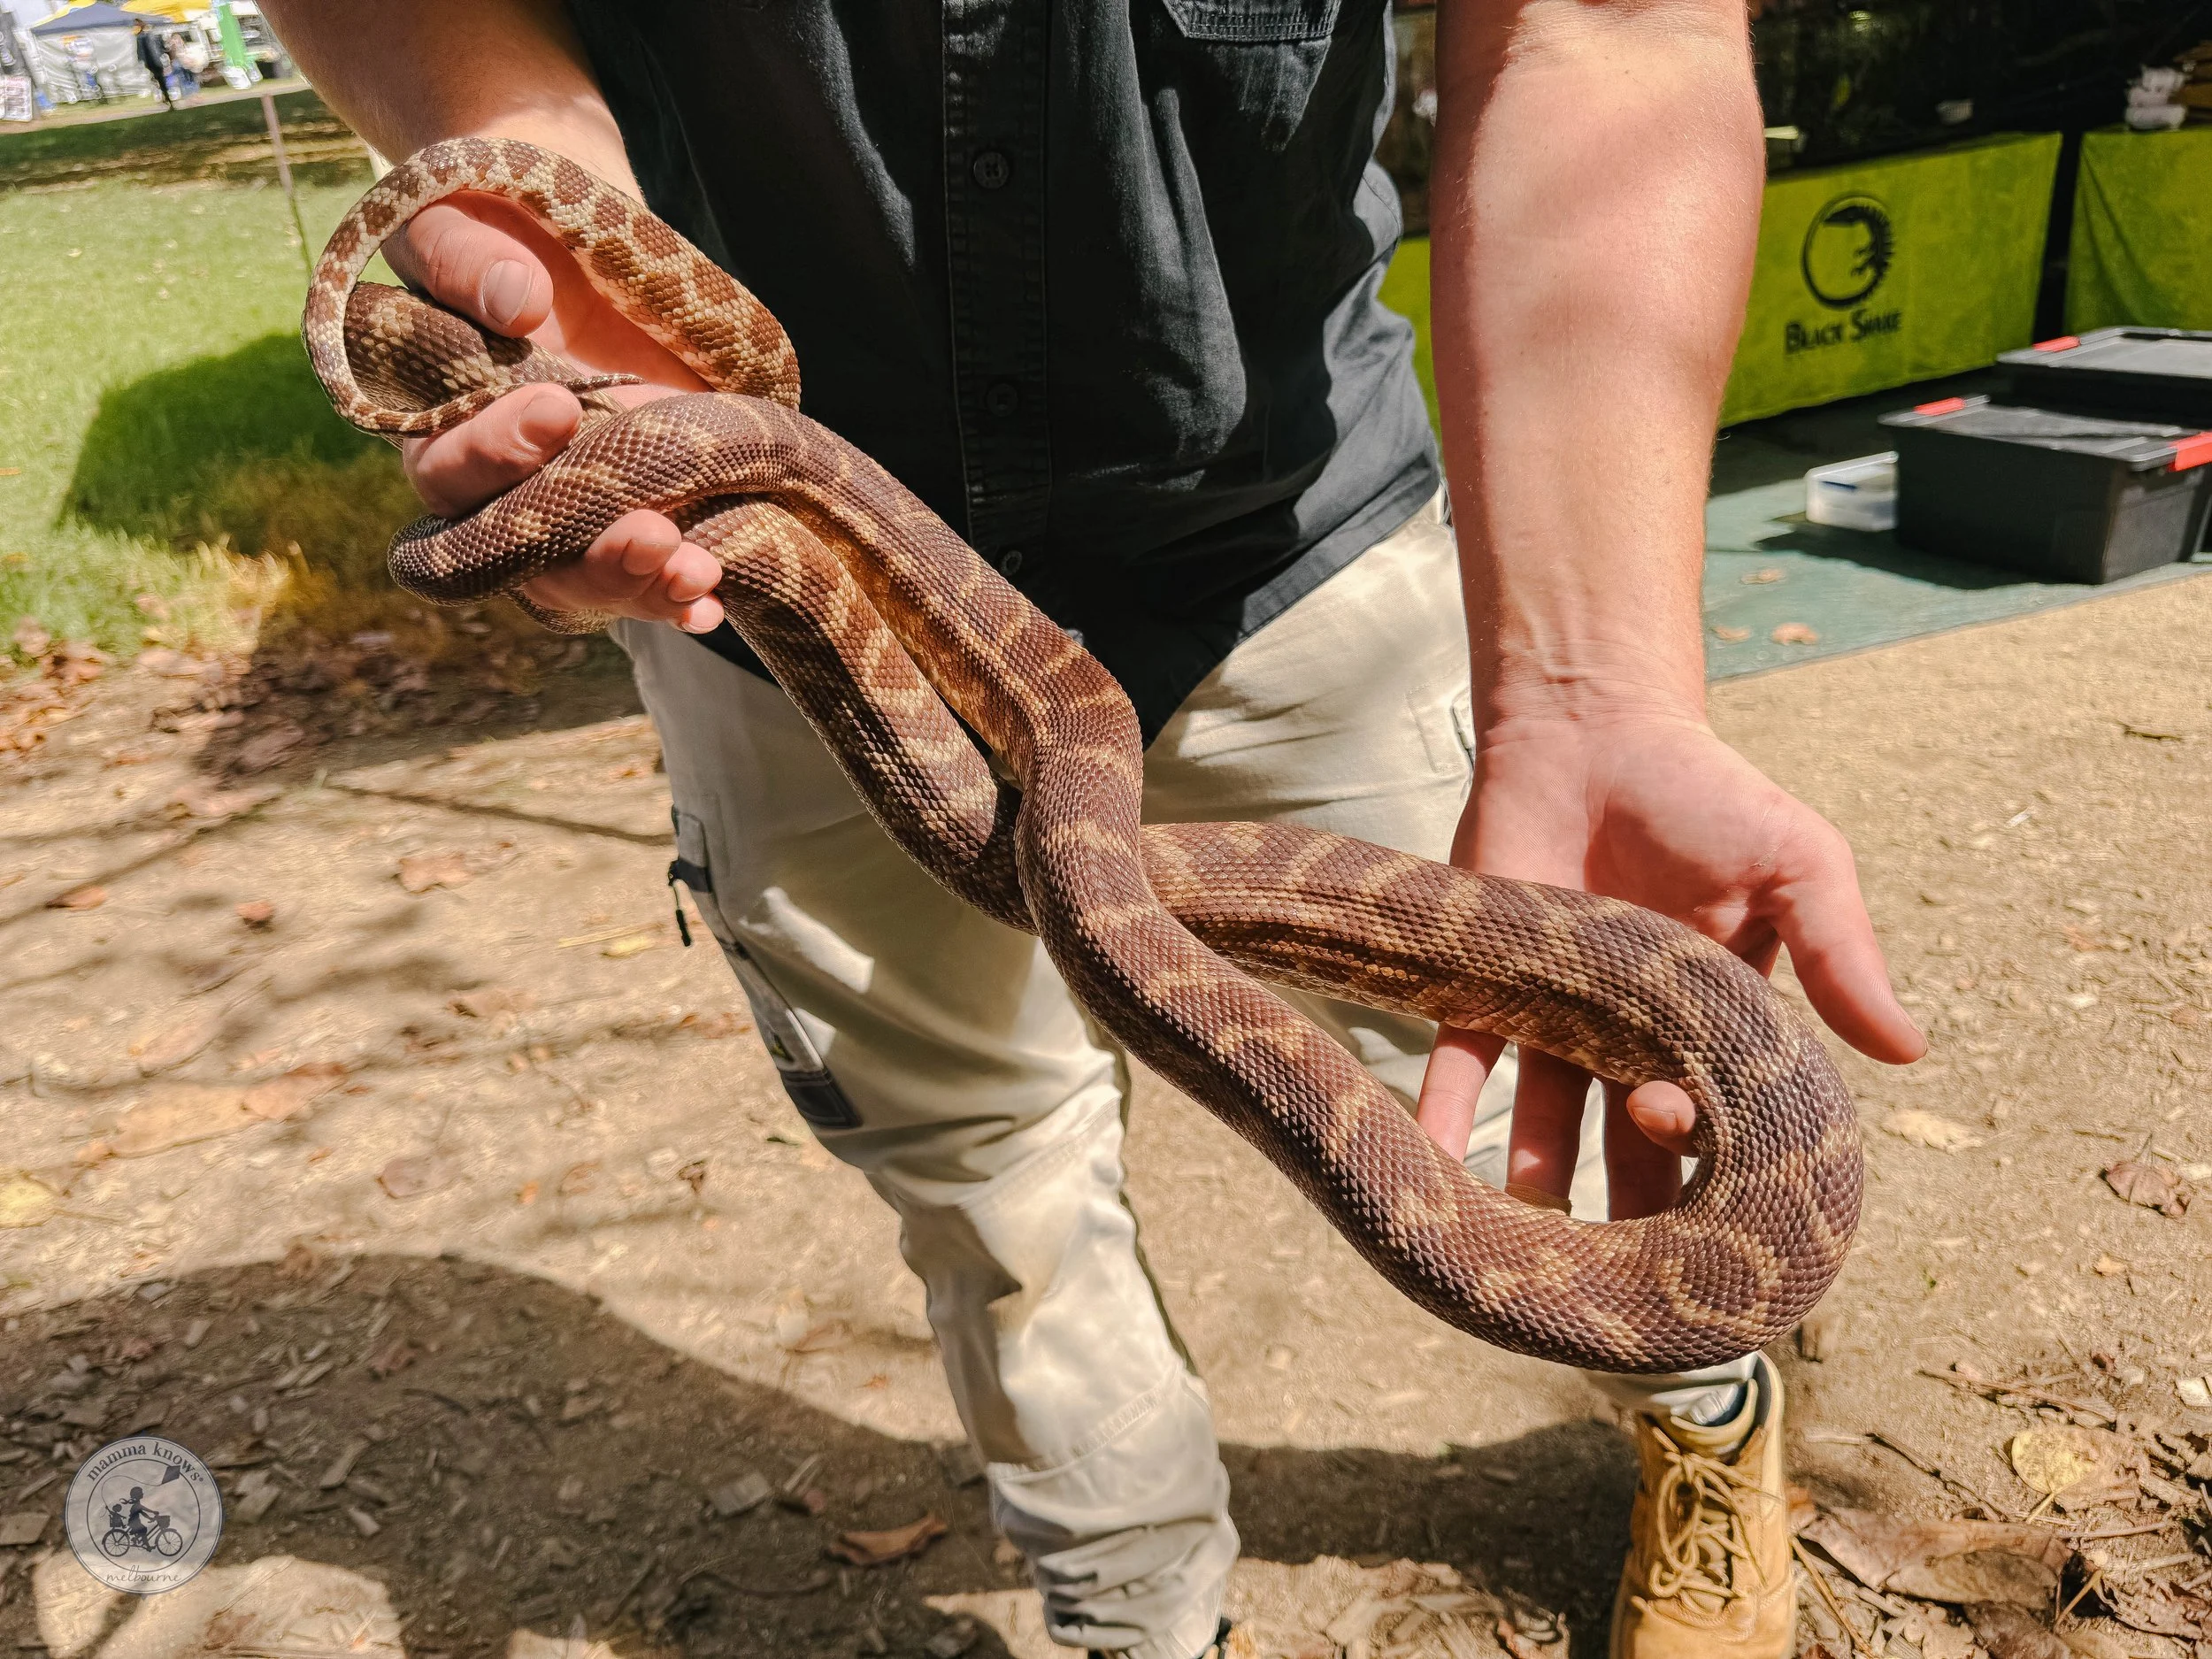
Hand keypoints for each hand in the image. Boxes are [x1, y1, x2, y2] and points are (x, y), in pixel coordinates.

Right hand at [384, 193, 726, 629]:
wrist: (573, 227)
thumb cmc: (498, 218)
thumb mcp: (463, 214)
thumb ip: (465, 256)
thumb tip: (516, 304)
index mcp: (433, 429)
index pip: (445, 475)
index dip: (493, 455)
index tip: (559, 409)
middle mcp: (496, 488)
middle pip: (520, 556)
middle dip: (585, 554)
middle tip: (652, 533)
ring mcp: (569, 505)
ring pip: (584, 578)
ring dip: (639, 584)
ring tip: (698, 573)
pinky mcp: (634, 505)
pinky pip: (645, 572)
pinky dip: (676, 592)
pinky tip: (711, 605)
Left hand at [1412, 700, 1923, 1219]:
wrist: (1592, 730)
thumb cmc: (1707, 796)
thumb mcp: (1798, 865)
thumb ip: (1841, 953)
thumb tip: (1910, 1049)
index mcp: (1715, 1022)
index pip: (1719, 1106)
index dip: (1712, 1146)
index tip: (1710, 1189)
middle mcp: (1633, 1035)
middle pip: (1629, 1129)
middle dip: (1625, 1184)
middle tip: (1617, 1240)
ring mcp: (1556, 1015)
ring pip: (1545, 1109)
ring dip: (1533, 1166)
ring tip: (1521, 1219)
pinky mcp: (1486, 983)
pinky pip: (1463, 1056)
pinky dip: (1445, 1105)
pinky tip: (1433, 1157)